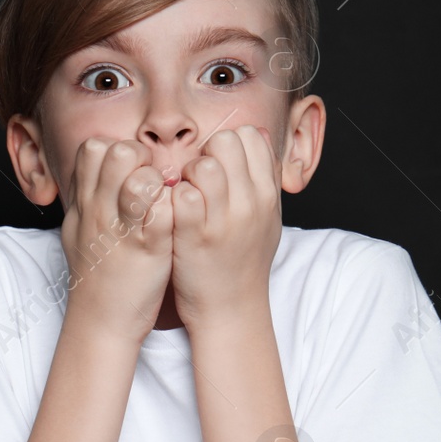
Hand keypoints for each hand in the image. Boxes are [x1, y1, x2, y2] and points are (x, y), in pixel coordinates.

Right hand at [59, 137, 173, 345]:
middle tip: (152, 176)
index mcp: (84, 203)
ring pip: (140, 181)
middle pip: (117, 153)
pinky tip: (178, 215)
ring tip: (163, 197)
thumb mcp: (79, 227)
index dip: (118, 148)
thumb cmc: (97, 271)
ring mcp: (124, 230)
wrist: (100, 319)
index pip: (94, 148)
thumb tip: (102, 164)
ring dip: (157, 181)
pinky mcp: (150, 250)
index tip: (133, 166)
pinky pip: (164, 214)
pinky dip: (175, 208)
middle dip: (141, 155)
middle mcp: (99, 212)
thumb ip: (90, 194)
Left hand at [169, 125, 281, 331]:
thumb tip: (255, 133)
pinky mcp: (194, 237)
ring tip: (186, 193)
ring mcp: (223, 221)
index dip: (228, 143)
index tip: (219, 165)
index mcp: (268, 194)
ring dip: (187, 174)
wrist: (232, 307)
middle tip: (198, 177)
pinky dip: (172, 197)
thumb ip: (263, 176)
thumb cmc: (244, 259)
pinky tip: (172, 210)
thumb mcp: (267, 216)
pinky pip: (182, 196)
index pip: (249, 136)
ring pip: (205, 166)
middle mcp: (251, 204)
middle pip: (226, 142)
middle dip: (206, 152)